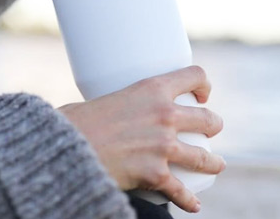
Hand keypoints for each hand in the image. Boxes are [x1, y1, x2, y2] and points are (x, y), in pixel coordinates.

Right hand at [59, 66, 224, 212]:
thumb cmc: (73, 121)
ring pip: (206, 157)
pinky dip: (188, 200)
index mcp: (152, 88)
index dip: (203, 85)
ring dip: (213, 163)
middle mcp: (165, 115)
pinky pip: (182, 191)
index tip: (201, 96)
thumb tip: (104, 115)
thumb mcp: (101, 99)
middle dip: (213, 126)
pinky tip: (192, 204)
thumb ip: (114, 105)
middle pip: (209, 119)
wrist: (65, 148)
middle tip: (207, 131)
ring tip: (215, 165)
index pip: (195, 75)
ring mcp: (164, 146)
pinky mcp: (156, 174)